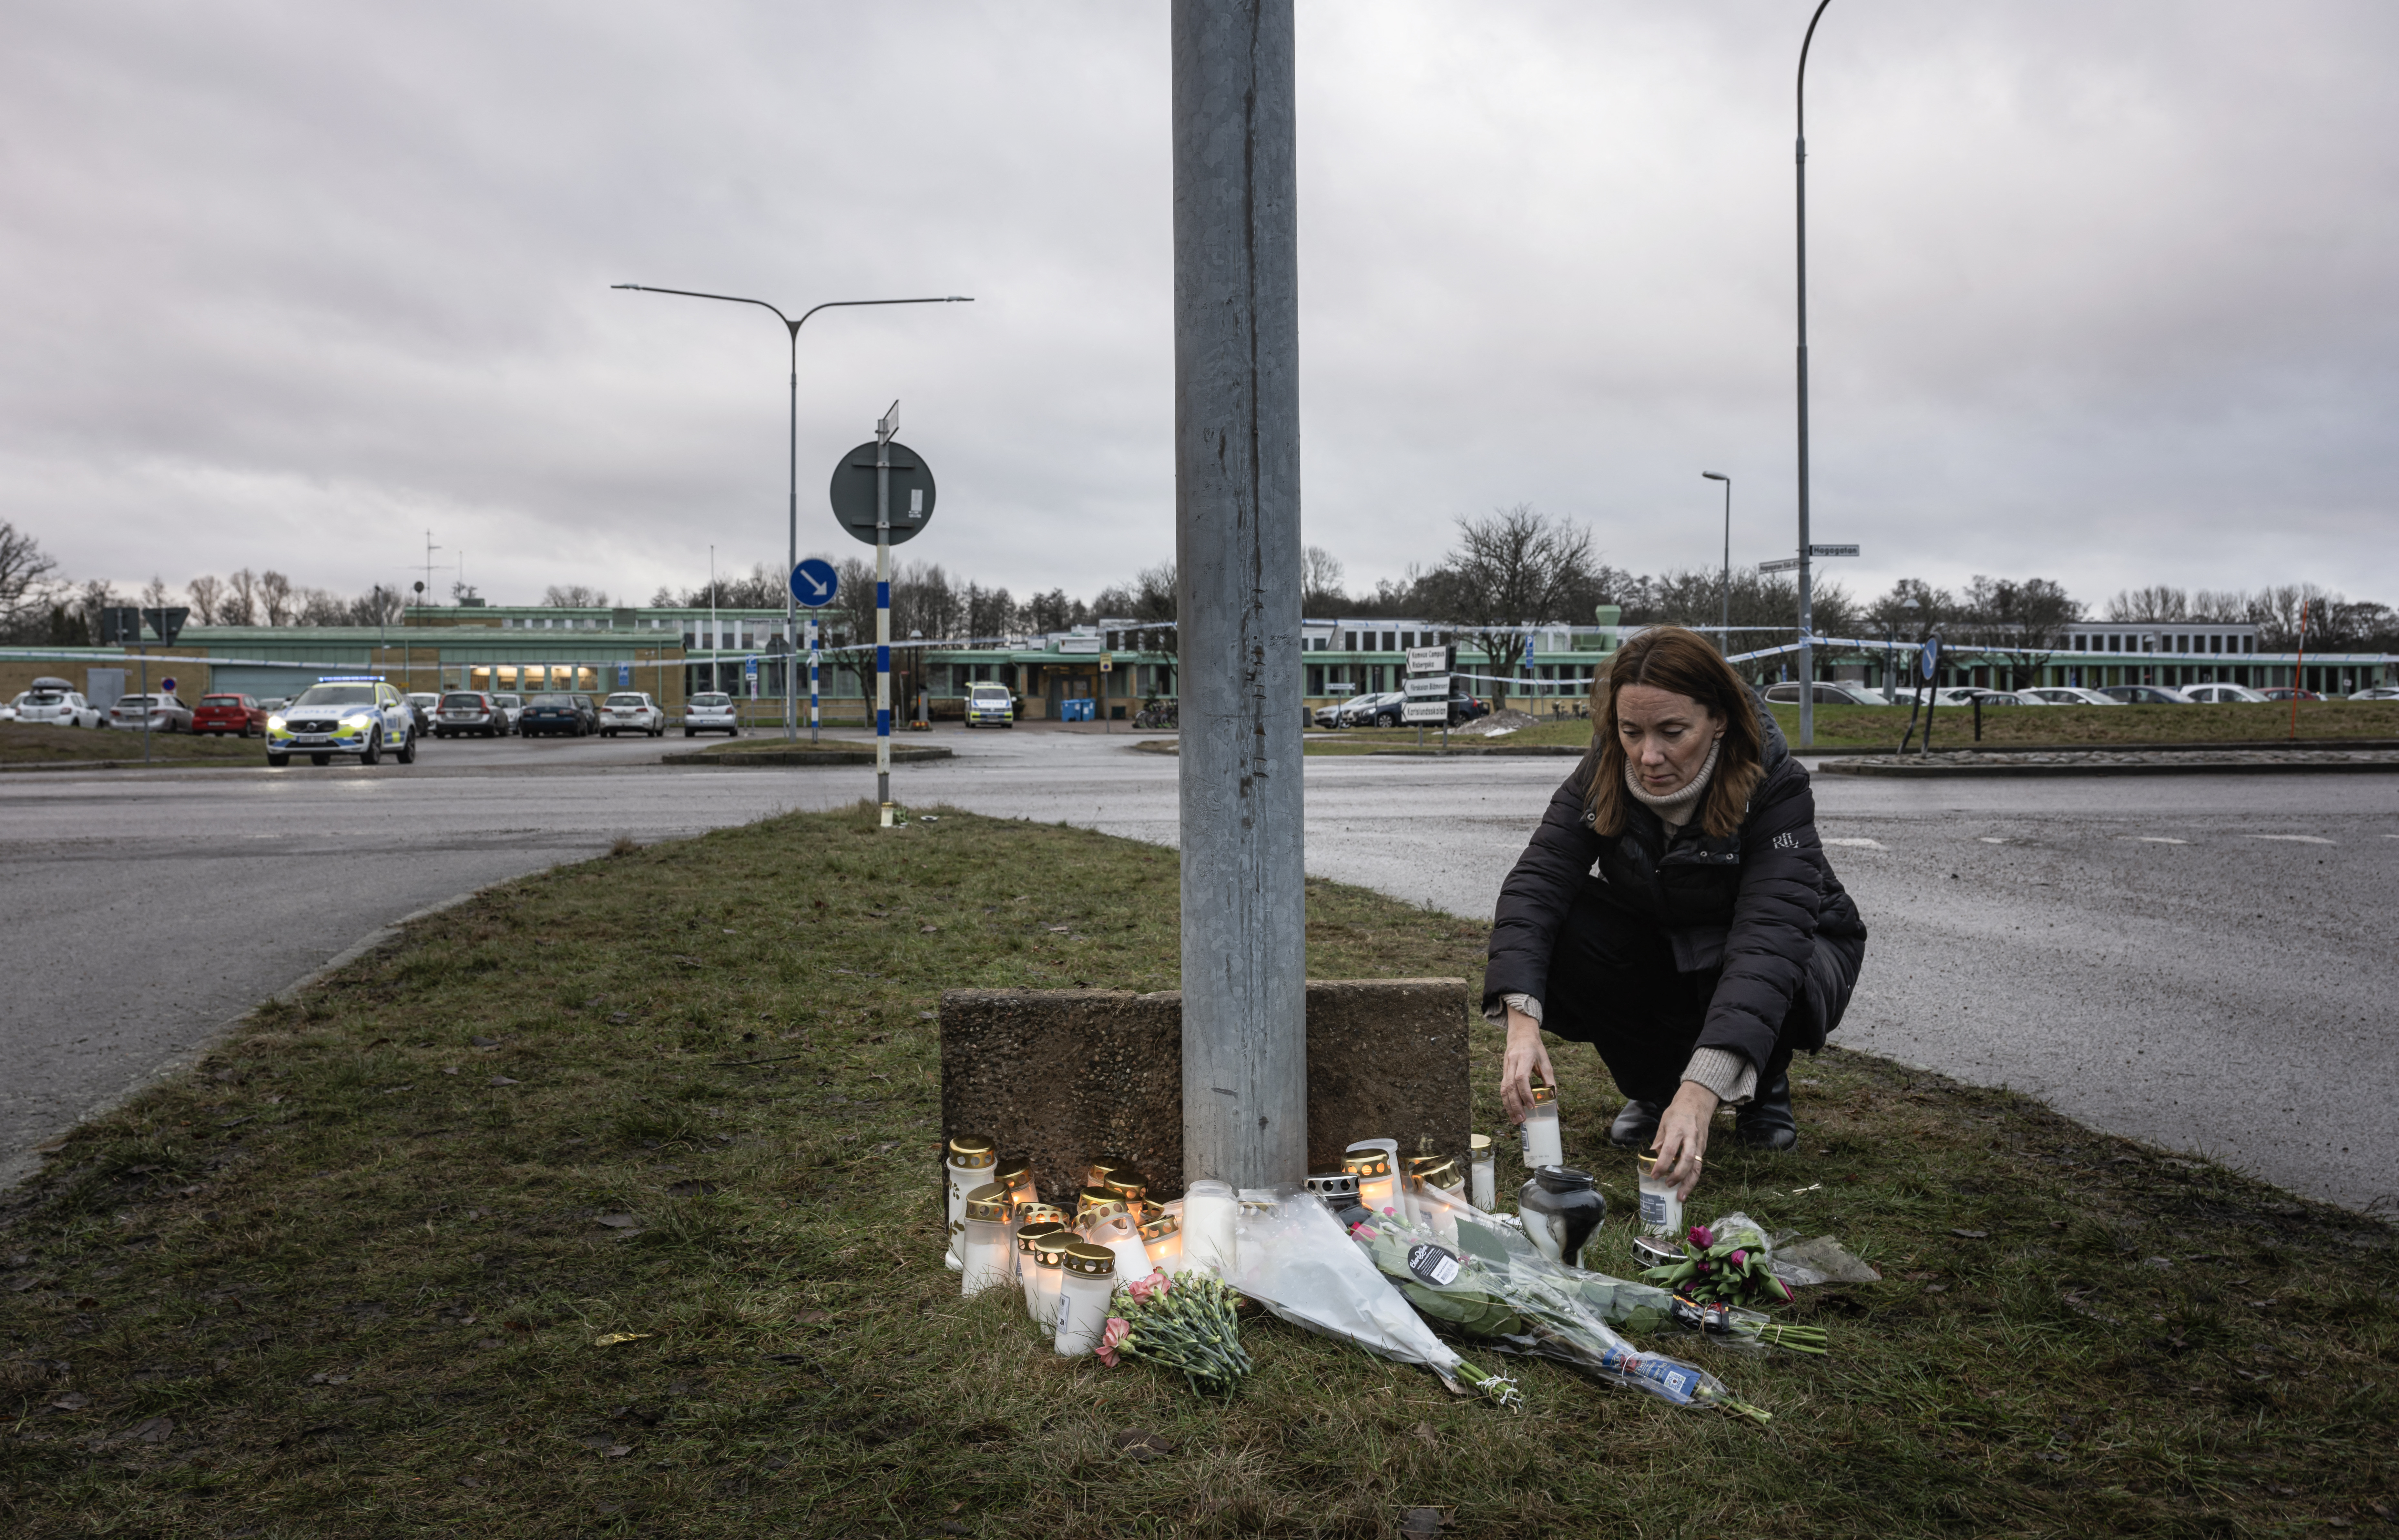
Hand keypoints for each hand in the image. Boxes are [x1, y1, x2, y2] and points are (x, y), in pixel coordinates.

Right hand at [1500, 1008, 1555, 1124]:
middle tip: (1522, 1119)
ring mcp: (1505, 1067)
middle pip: (1509, 1087)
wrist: (1520, 1035)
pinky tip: (1511, 1111)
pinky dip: (1506, 1101)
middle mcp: (1512, 1063)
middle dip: (1515, 1105)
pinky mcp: (1503, 1072)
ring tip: (1516, 1120)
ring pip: (1503, 1089)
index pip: (1521, 1078)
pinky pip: (1502, 1088)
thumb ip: (1550, 1081)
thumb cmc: (1535, 1048)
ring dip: (1509, 1106)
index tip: (1532, 1106)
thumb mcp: (1546, 1061)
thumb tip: (1555, 1101)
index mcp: (1524, 1058)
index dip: (1525, 1093)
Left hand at [1650, 1080, 1718, 1200]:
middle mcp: (1690, 1137)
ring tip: (1681, 1196)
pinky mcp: (1704, 1147)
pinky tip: (1685, 1186)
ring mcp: (1699, 1143)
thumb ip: (1659, 1142)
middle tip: (1668, 1185)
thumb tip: (1650, 1159)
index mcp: (1677, 1129)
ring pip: (1697, 1166)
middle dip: (1678, 1176)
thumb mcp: (1664, 1123)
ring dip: (1689, 1183)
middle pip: (1687, 1160)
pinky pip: (1698, 1164)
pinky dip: (1692, 1177)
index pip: (1669, 1150)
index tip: (1654, 1176)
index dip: (1662, 1164)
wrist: (1697, 1102)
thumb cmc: (1677, 1112)